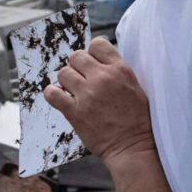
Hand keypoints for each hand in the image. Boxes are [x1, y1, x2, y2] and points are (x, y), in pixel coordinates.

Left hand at [42, 38, 156, 166]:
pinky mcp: (75, 112)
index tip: (94, 64)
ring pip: (63, 73)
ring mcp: (87, 95)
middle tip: (83, 79)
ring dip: (67, 81)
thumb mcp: (137, 88)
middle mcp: (103, 78)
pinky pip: (52, 94)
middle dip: (78, 66)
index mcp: (121, 70)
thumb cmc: (138, 120)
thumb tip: (101, 61)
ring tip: (74, 91)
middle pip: (77, 56)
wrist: (132, 147)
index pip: (98, 44)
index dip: (93, 53)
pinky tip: (61, 99)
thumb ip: (119, 72)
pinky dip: (53, 94)